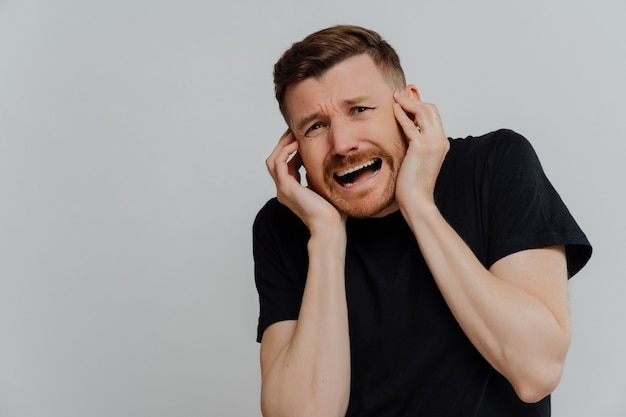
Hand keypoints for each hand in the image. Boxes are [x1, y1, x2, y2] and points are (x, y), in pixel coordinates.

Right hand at [266, 130, 344, 230]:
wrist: (330, 227)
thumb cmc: (333, 213)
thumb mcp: (325, 188)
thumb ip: (320, 176)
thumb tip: (325, 162)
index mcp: (292, 191)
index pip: (286, 166)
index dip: (293, 151)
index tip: (303, 140)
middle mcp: (284, 190)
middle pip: (275, 161)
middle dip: (283, 145)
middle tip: (294, 132)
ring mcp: (283, 189)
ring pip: (272, 160)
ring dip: (282, 145)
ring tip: (293, 135)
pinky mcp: (286, 187)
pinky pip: (278, 163)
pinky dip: (285, 151)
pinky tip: (296, 144)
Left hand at [392, 92, 449, 211]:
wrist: (417, 200)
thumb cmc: (413, 185)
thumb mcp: (416, 160)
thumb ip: (414, 145)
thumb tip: (405, 133)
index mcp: (441, 143)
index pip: (433, 116)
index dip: (419, 105)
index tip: (405, 101)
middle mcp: (440, 141)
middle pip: (431, 109)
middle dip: (414, 99)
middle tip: (399, 94)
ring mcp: (432, 143)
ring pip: (424, 111)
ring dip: (408, 102)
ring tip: (395, 97)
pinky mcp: (421, 147)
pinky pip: (411, 124)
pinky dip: (402, 113)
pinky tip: (394, 109)